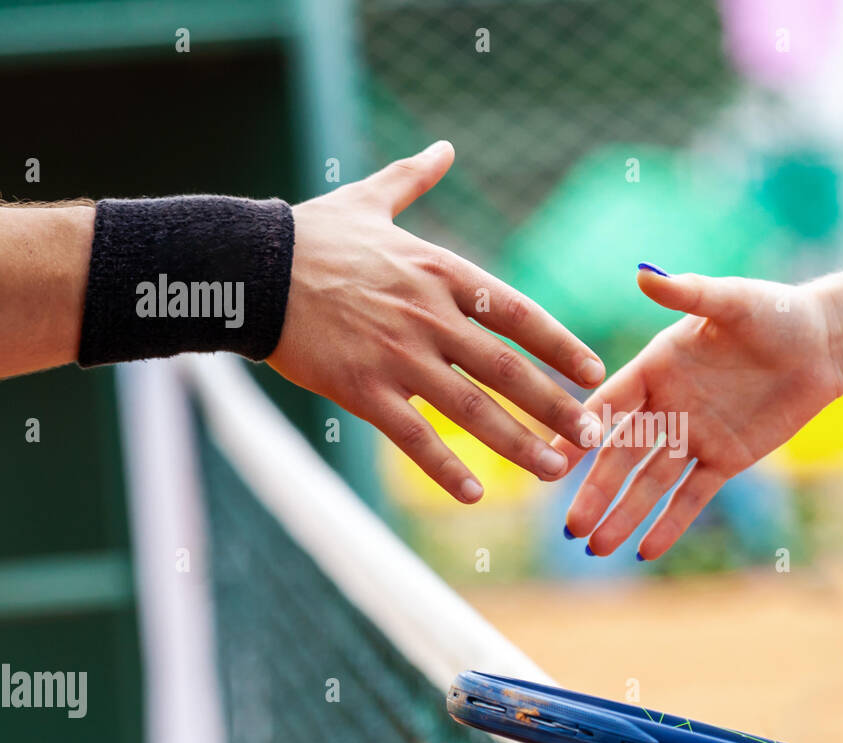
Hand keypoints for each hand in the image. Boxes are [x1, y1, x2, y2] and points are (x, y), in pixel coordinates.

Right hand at [269, 141, 604, 502]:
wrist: (247, 267)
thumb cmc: (310, 234)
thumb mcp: (370, 199)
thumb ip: (414, 178)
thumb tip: (444, 147)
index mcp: (441, 272)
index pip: (519, 314)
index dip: (560, 346)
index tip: (595, 373)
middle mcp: (430, 316)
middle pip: (508, 370)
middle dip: (556, 407)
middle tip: (592, 437)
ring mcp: (397, 356)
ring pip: (472, 411)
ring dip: (518, 445)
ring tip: (554, 470)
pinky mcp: (361, 389)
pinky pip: (413, 437)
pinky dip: (445, 467)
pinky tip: (474, 494)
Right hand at [552, 264, 842, 559]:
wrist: (825, 344)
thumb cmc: (776, 312)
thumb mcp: (732, 301)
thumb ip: (688, 292)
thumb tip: (644, 273)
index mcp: (656, 368)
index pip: (608, 406)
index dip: (580, 432)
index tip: (552, 459)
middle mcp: (667, 406)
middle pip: (622, 456)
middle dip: (596, 491)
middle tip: (570, 526)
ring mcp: (694, 436)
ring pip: (650, 483)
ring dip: (623, 515)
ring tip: (594, 548)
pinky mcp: (725, 459)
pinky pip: (692, 496)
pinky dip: (670, 523)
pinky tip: (644, 550)